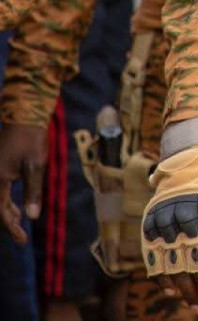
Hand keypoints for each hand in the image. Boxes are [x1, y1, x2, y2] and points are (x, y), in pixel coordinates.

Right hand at [0, 123, 46, 241]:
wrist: (24, 115)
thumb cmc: (31, 140)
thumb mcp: (36, 167)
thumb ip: (33, 192)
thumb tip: (33, 216)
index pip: (0, 211)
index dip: (10, 227)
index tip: (21, 240)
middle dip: (7, 221)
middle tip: (20, 235)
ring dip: (5, 211)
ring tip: (19, 221)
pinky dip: (4, 200)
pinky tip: (15, 205)